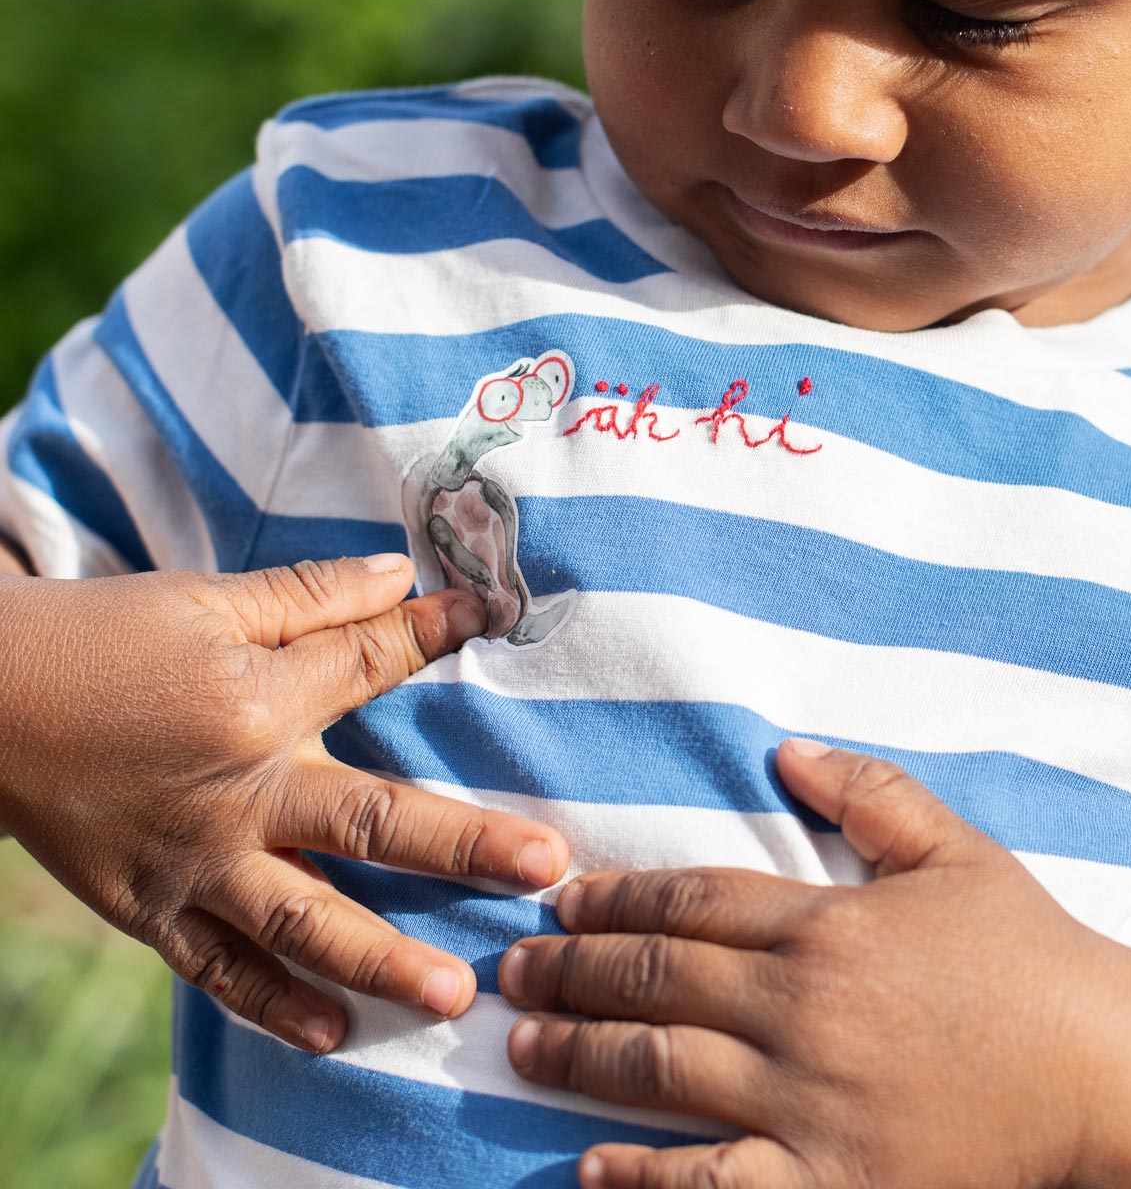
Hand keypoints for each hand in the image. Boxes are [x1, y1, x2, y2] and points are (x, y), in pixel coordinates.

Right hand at [0, 554, 568, 1053]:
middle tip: (546, 871)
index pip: (373, 666)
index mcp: (258, 701)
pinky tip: (333, 1033)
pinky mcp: (152, 908)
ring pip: (305, 922)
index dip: (433, 635)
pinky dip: (274, 1007)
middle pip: (372, 824)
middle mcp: (239, 792)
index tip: (487, 620)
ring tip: (453, 992)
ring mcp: (196, 861)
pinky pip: (221, 971)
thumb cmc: (104, 639)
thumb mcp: (207, 600)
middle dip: (466, 848)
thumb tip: (404, 577)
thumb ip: (310, 595)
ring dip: (384, 961)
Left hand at [497, 740, 1130, 1188]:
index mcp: (825, 925)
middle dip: (573, 970)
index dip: (616, 897)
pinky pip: (715, 1185)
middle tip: (513, 967)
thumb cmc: (1028, 957)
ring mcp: (810, 1101)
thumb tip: (787, 750)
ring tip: (522, 1043)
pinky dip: (646, 1179)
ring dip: (581, 1055)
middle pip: (658, 979)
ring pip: (664, 1071)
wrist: (1101, 1074)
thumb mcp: (955, 852)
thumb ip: (869, 792)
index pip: (690, 900)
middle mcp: (801, 1008)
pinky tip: (591, 1170)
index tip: (562, 899)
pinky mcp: (831, 1182)